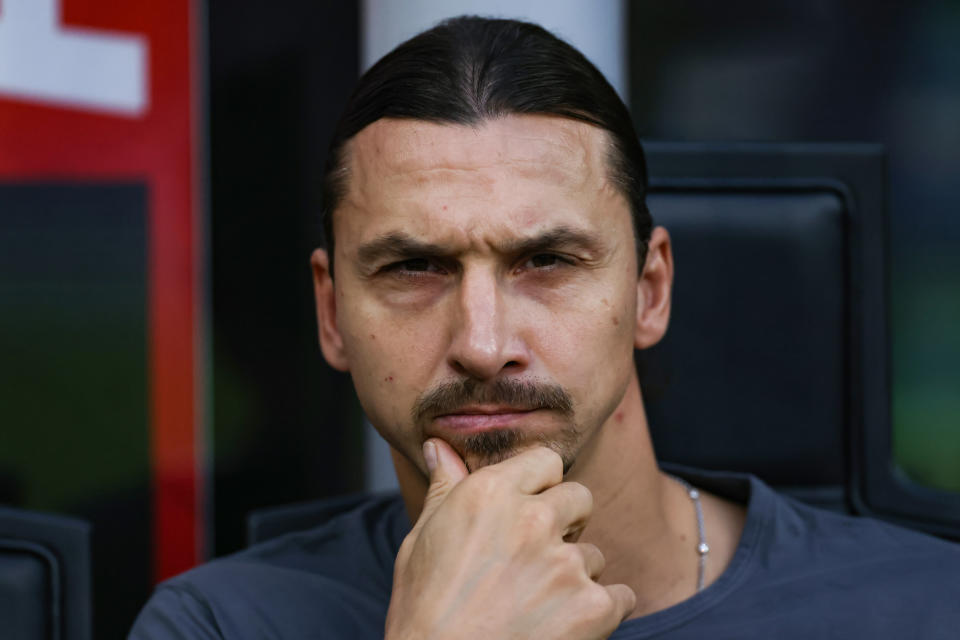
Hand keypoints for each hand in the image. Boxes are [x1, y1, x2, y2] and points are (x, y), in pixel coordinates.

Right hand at [384, 439, 635, 639]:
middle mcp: (532, 519)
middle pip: (579, 498)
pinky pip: (620, 596)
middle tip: (534, 562)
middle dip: (565, 525)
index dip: (538, 487)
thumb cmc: (424, 612)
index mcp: (489, 494)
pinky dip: (600, 613)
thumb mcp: (421, 540)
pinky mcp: (592, 606)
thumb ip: (443, 488)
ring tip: (535, 605)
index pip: (545, 461)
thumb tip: (440, 446)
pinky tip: (562, 627)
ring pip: (593, 553)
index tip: (526, 512)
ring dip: (575, 575)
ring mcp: (565, 563)